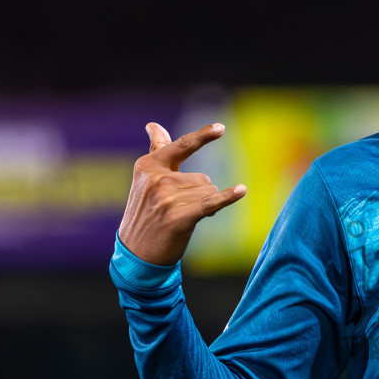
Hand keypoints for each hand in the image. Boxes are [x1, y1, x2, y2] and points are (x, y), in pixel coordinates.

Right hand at [117, 122, 246, 266]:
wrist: (136, 253)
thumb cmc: (145, 213)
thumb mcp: (146, 179)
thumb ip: (156, 151)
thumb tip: (153, 124)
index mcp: (148, 166)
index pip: (182, 146)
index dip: (203, 136)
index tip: (221, 128)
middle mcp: (157, 180)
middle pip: (203, 178)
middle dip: (198, 195)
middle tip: (177, 210)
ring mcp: (167, 199)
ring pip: (208, 192)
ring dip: (202, 206)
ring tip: (180, 218)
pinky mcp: (179, 217)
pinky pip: (210, 202)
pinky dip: (227, 198)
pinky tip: (241, 191)